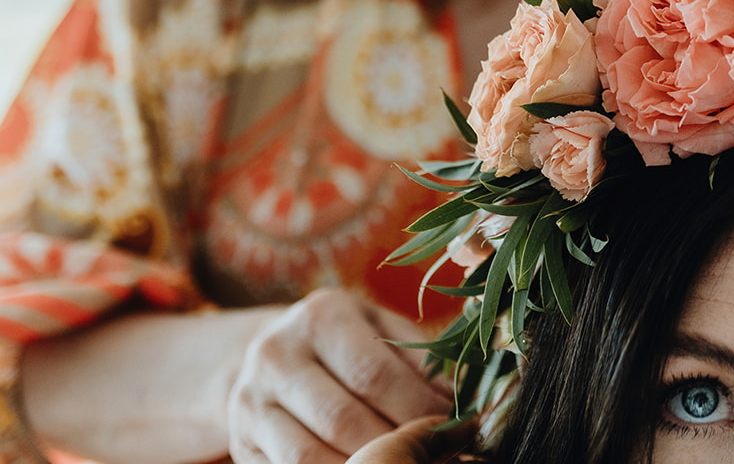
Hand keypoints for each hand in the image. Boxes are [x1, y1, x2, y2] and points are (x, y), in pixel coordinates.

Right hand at [227, 288, 453, 463]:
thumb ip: (420, 360)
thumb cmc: (350, 340)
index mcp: (321, 316)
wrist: (275, 354)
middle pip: (343, 419)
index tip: (453, 429)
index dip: (419, 410)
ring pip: (311, 455)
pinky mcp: (242, 442)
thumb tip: (459, 402)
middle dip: (395, 445)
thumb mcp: (384, 330)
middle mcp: (276, 355)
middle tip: (432, 456)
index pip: (375, 374)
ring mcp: (250, 402)